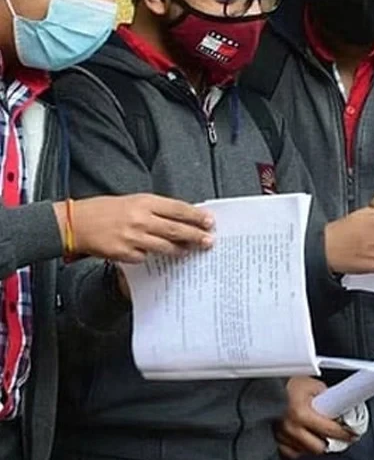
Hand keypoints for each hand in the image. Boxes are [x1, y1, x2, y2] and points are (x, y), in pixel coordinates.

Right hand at [63, 195, 213, 262]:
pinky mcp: (125, 253)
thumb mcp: (133, 201)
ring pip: (165, 246)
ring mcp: (133, 237)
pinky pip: (146, 257)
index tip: (210, 221)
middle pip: (176, 229)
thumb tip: (181, 218)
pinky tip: (156, 257)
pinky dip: (152, 257)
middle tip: (209, 241)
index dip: (196, 216)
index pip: (178, 209)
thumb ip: (156, 209)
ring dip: (181, 250)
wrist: (76, 223)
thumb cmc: (105, 210)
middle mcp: (141, 219)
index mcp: (144, 202)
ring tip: (191, 251)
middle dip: (196, 236)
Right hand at [275, 376, 351, 459]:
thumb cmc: (287, 382)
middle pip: (319, 447)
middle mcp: (291, 427)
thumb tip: (339, 404)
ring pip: (305, 451)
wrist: (265, 385)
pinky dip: (300, 447)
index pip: (330, 430)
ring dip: (315, 443)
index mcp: (302, 413)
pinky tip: (304, 438)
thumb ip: (327, 396)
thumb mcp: (312, 384)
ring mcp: (282, 435)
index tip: (353, 433)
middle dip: (330, 440)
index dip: (345, 432)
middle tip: (337, 433)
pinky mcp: (275, 438)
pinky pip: (291, 451)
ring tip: (320, 433)